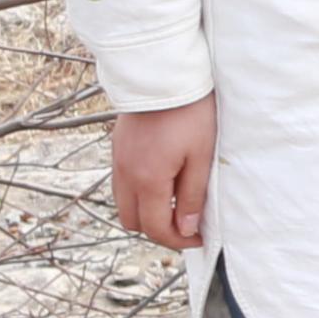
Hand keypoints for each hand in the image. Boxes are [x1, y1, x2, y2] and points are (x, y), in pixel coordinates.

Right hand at [111, 98, 215, 249]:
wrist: (163, 76)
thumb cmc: (190, 113)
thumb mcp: (201, 155)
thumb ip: (191, 195)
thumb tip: (185, 228)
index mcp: (147, 180)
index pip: (155, 228)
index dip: (178, 240)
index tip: (198, 238)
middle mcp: (125, 175)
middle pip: (133, 222)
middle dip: (159, 230)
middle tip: (186, 224)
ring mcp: (117, 162)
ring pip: (124, 205)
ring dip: (146, 213)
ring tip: (174, 205)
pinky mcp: (117, 150)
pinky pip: (121, 185)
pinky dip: (138, 195)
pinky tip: (161, 183)